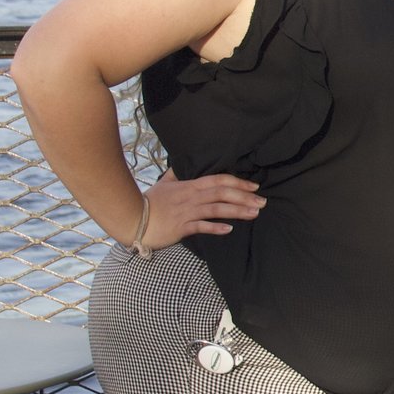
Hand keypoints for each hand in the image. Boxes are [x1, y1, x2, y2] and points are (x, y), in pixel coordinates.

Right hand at [138, 175, 261, 245]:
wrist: (131, 218)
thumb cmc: (149, 202)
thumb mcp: (163, 184)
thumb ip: (175, 175)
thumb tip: (181, 164)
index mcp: (189, 186)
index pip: (217, 180)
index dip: (237, 182)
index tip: (254, 186)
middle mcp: (190, 198)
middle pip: (221, 194)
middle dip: (244, 196)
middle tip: (263, 201)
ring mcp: (186, 212)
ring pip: (216, 209)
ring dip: (237, 211)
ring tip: (254, 213)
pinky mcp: (180, 227)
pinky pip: (200, 227)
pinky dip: (215, 227)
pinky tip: (229, 229)